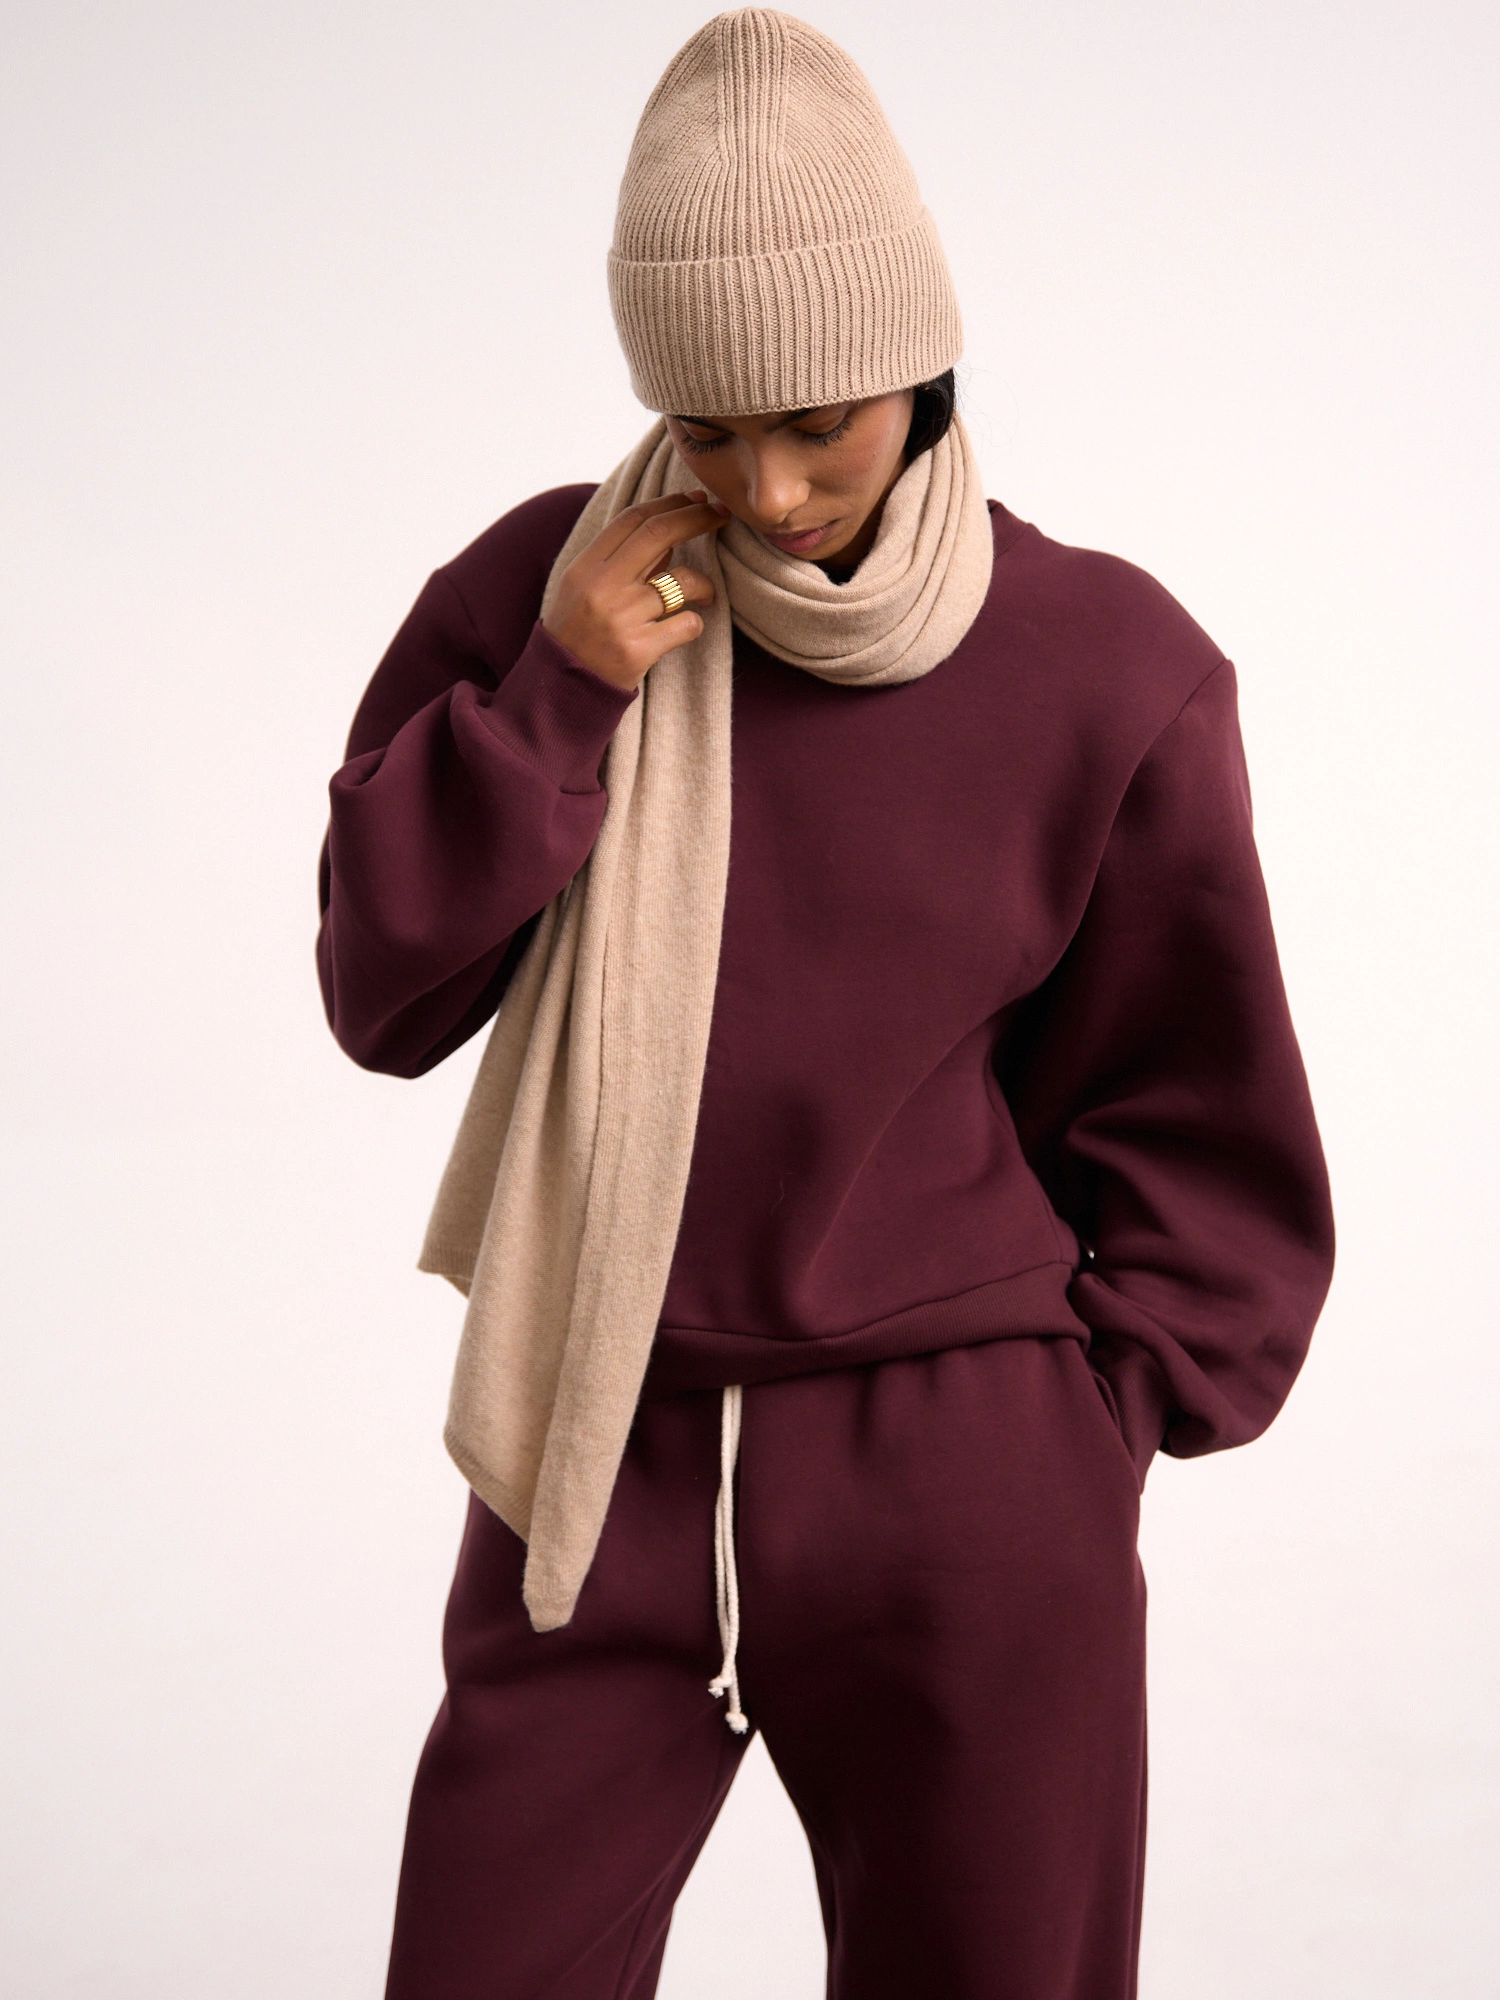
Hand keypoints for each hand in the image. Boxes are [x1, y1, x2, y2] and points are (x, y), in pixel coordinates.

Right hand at [543, 491, 727, 690]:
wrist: (562, 689)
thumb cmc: (577, 634)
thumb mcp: (585, 589)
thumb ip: (622, 561)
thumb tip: (669, 535)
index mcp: (586, 567)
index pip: (633, 519)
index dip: (669, 503)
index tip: (697, 499)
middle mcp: (602, 587)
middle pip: (659, 535)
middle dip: (696, 519)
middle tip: (721, 516)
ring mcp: (621, 618)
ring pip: (682, 583)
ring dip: (704, 585)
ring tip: (706, 595)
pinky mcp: (638, 649)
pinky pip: (686, 624)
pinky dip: (695, 623)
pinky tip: (687, 627)